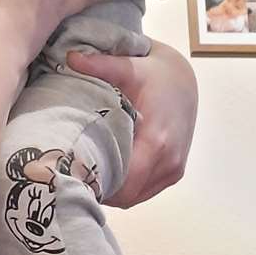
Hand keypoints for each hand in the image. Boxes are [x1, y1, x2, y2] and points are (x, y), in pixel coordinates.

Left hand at [66, 41, 197, 208]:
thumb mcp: (129, 67)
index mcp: (157, 140)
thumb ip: (100, 64)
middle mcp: (169, 160)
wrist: (184, 79)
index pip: (124, 183)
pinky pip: (145, 190)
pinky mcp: (175, 171)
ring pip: (136, 197)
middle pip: (127, 195)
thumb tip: (71, 58)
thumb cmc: (155, 74)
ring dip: (114, 190)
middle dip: (101, 189)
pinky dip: (127, 187)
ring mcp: (174, 168)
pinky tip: (108, 170)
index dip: (97, 183)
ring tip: (88, 173)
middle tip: (73, 175)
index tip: (73, 174)